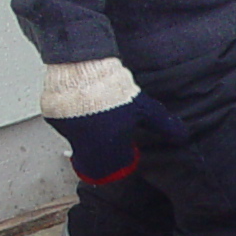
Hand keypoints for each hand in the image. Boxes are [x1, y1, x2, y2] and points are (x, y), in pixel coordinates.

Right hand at [44, 92, 187, 183]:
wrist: (84, 66)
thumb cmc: (113, 89)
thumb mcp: (144, 108)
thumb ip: (164, 125)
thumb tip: (182, 136)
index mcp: (107, 148)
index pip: (113, 169)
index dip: (122, 161)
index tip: (128, 153)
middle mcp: (84, 144)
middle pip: (93, 161)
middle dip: (106, 154)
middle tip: (114, 140)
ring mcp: (66, 130)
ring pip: (79, 143)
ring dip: (90, 137)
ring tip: (102, 119)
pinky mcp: (54, 117)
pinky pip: (66, 126)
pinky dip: (76, 121)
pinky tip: (86, 108)